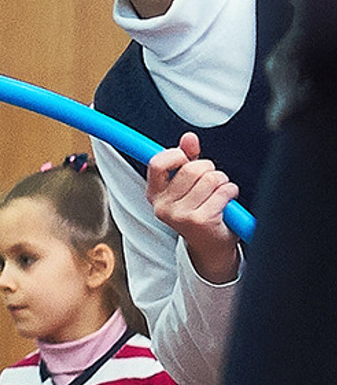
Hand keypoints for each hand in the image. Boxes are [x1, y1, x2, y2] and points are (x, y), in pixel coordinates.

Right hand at [146, 132, 240, 284]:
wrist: (210, 247)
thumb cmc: (199, 212)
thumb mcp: (188, 186)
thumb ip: (186, 159)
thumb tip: (188, 137)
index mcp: (154, 195)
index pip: (158, 163)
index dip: (176, 155)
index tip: (186, 159)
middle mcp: (162, 206)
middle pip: (192, 167)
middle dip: (209, 169)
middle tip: (211, 183)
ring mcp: (179, 215)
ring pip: (211, 178)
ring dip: (223, 182)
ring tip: (219, 194)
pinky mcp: (199, 220)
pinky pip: (223, 191)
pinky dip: (230, 193)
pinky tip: (226, 203)